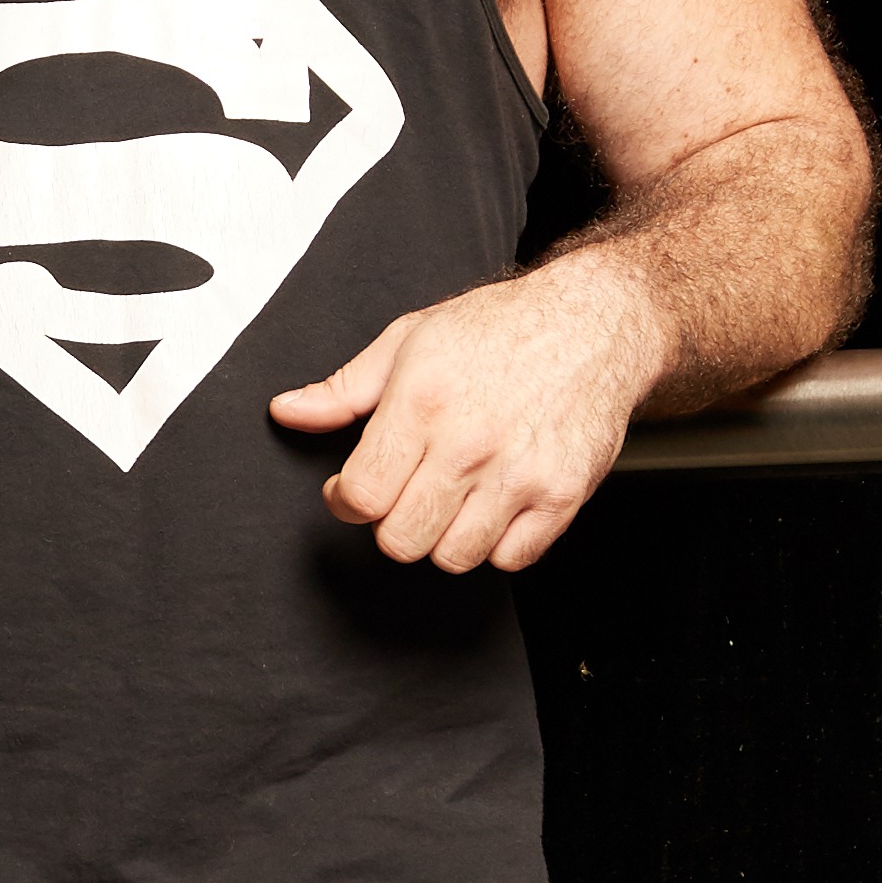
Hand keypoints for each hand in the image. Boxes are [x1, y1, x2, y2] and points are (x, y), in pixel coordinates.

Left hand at [270, 258, 660, 574]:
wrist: (593, 323)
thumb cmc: (499, 329)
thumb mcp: (410, 340)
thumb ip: (344, 388)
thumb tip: (288, 412)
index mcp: (421, 403)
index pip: (361, 497)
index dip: (347, 502)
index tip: (355, 490)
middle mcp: (469, 442)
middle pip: (401, 540)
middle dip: (392, 523)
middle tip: (406, 494)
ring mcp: (519, 473)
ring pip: (453, 557)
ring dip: (444, 537)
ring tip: (452, 499)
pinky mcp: (562, 494)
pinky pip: (511, 559)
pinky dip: (497, 543)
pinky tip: (494, 506)